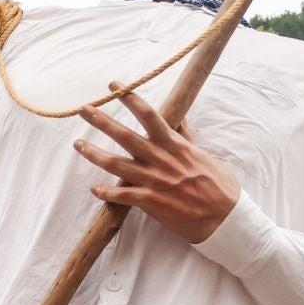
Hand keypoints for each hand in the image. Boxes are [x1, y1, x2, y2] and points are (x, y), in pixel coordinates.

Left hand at [75, 87, 238, 242]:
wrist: (225, 217)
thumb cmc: (218, 185)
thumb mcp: (203, 154)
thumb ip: (185, 136)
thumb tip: (179, 117)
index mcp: (175, 145)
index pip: (149, 114)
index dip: (129, 98)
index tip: (114, 86)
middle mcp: (161, 159)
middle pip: (125, 136)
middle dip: (102, 121)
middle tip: (84, 109)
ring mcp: (155, 181)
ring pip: (117, 164)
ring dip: (94, 154)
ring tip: (78, 144)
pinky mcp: (152, 202)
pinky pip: (123, 196)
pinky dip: (107, 192)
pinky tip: (95, 189)